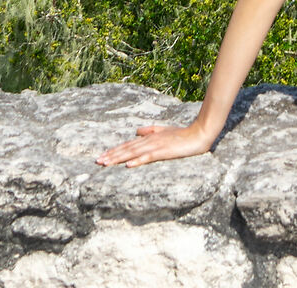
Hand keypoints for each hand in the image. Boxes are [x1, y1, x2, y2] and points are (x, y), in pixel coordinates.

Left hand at [95, 120, 217, 167]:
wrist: (198, 134)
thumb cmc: (182, 134)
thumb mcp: (164, 130)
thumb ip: (150, 130)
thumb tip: (137, 131)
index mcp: (149, 137)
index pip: (128, 144)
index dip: (114, 150)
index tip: (102, 156)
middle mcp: (149, 140)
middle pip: (126, 149)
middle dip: (111, 155)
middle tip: (97, 161)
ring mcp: (155, 146)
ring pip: (132, 153)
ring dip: (118, 158)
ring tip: (106, 163)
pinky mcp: (163, 152)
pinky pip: (147, 157)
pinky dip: (136, 161)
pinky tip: (127, 165)